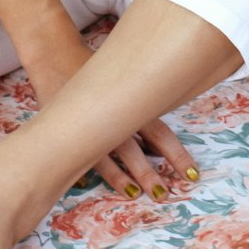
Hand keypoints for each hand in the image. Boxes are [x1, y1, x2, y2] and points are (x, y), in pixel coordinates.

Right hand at [23, 28, 199, 202]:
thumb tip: (161, 132)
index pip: (160, 134)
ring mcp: (87, 125)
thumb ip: (142, 101)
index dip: (177, 155)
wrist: (56, 54)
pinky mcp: (65, 129)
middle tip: (163, 194)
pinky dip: (81, 170)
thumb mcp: (124, 78)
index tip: (192, 174)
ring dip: (120, 178)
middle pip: (135, 151)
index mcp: (131, 103)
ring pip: (106, 159)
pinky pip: (75, 155)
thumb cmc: (97, 67)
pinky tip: (84, 184)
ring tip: (133, 193)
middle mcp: (112, 117)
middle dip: (149, 174)